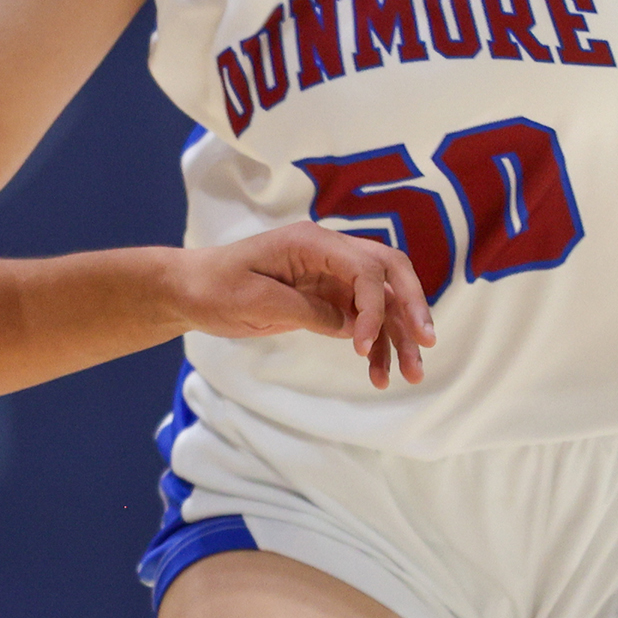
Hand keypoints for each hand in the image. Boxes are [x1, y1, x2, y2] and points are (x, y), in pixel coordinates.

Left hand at [167, 222, 434, 389]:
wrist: (190, 292)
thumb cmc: (214, 287)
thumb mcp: (254, 299)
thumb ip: (306, 310)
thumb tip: (351, 327)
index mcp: (312, 242)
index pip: (364, 267)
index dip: (373, 306)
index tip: (361, 346)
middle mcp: (329, 254)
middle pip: (389, 273)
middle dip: (411, 307)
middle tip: (427, 342)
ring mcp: (331, 277)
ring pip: (381, 302)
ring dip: (398, 336)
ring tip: (411, 375)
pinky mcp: (327, 299)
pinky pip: (362, 321)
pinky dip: (374, 346)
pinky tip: (380, 375)